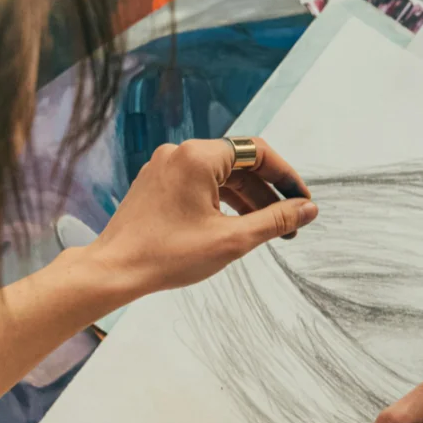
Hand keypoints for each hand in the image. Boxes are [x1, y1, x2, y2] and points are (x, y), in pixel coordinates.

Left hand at [84, 138, 316, 298]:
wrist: (115, 270)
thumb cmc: (168, 255)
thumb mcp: (233, 239)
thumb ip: (275, 220)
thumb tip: (307, 208)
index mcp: (198, 157)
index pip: (258, 152)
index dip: (285, 176)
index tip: (302, 201)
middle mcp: (180, 154)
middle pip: (239, 164)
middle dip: (267, 194)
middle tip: (289, 223)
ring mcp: (164, 168)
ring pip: (219, 176)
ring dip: (246, 200)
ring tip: (266, 230)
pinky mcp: (156, 184)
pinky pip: (198, 185)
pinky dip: (221, 202)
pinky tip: (234, 226)